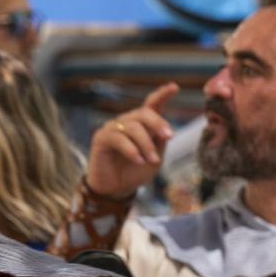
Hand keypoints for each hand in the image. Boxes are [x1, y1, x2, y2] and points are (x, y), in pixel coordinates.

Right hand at [85, 83, 177, 199]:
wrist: (116, 189)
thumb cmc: (135, 172)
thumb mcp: (155, 159)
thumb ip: (159, 143)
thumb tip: (165, 130)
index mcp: (142, 124)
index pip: (152, 104)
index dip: (162, 94)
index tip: (174, 87)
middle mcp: (127, 122)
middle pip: (144, 113)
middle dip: (158, 123)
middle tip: (169, 136)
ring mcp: (113, 128)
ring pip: (133, 127)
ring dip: (146, 144)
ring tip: (152, 160)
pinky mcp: (101, 138)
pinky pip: (118, 138)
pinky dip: (131, 149)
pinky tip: (138, 160)